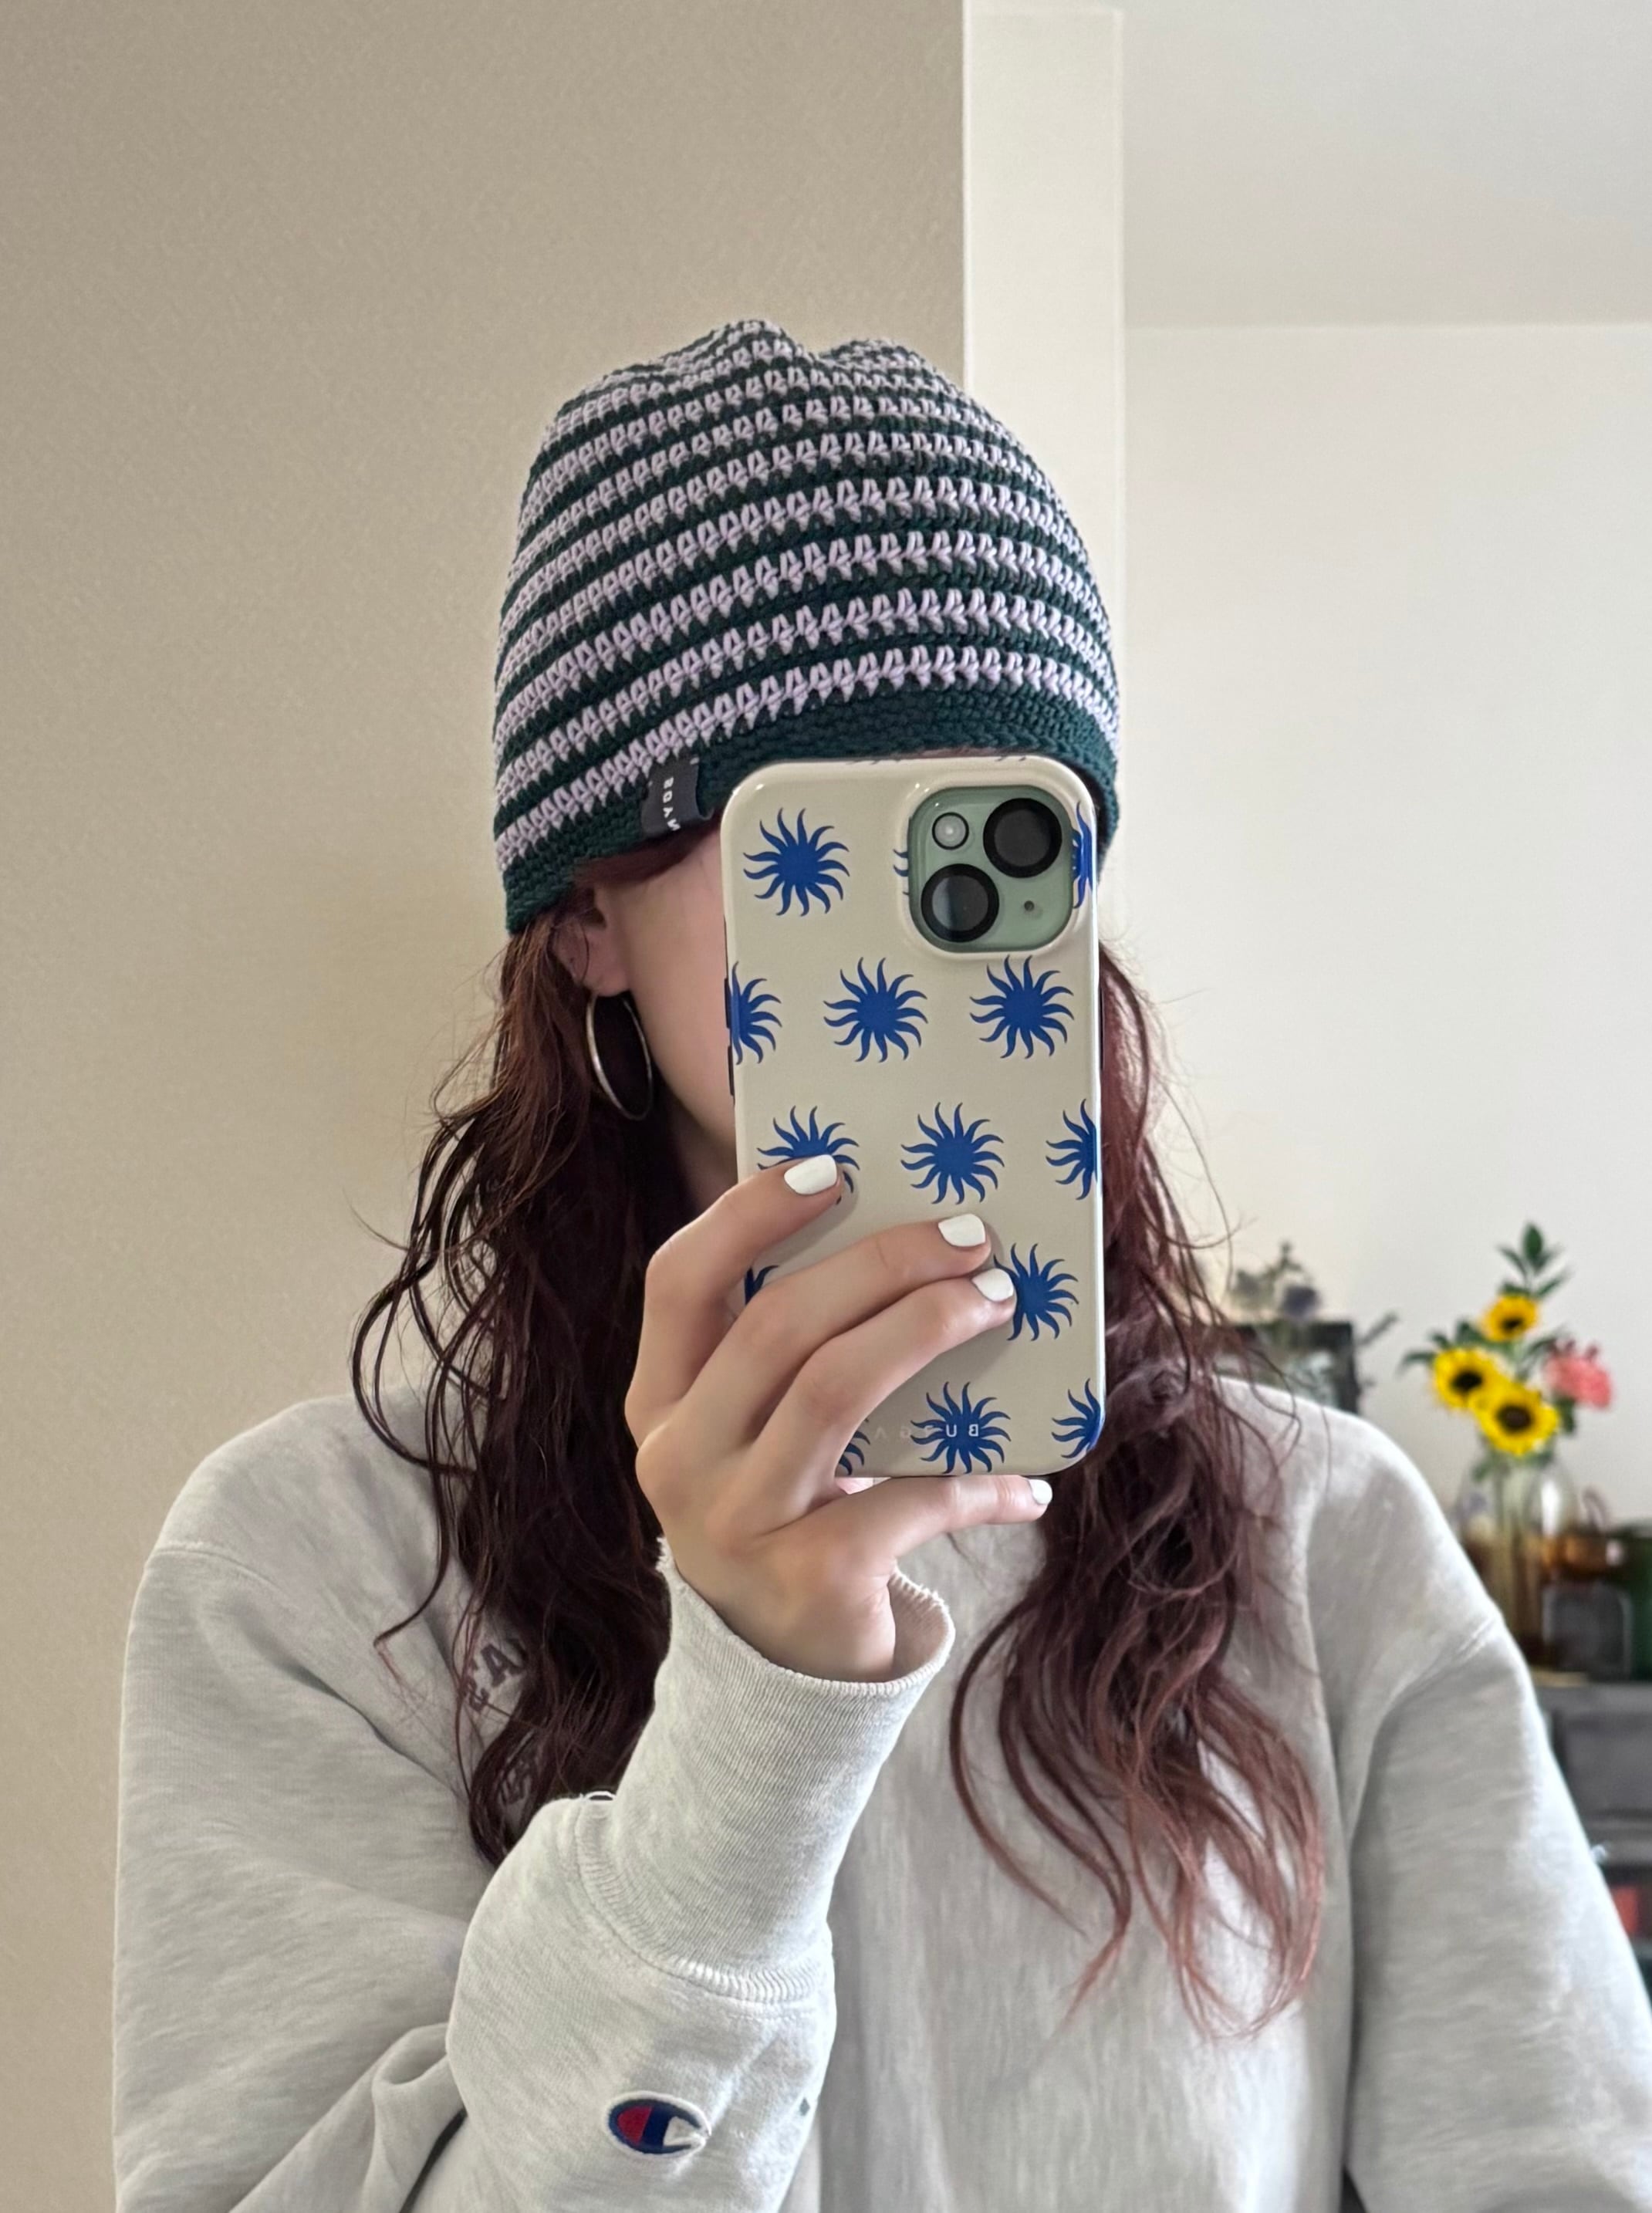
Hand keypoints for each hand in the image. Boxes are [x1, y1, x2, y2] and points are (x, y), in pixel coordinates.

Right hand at [624, 1153, 1051, 1681]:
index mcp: (660, 1403)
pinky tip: (1027, 1483)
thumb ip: (790, 1351)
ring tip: (995, 1302)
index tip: (831, 1169)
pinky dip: (977, 1482)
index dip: (748, 1216)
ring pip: (832, 1393)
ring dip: (925, 1331)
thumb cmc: (791, 1507)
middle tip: (967, 1236)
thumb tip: (907, 1234)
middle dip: (880, 1266)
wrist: (787, 1672)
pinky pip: (906, 1499)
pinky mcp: (808, 1581)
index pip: (679, 1281)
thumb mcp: (760, 1430)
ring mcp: (735, 1525)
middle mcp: (678, 1460)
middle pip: (775, 1326)